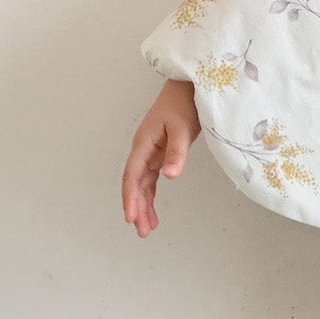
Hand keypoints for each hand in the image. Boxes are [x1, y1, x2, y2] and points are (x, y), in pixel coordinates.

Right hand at [122, 81, 199, 237]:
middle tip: (142, 231)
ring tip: (147, 228)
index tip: (131, 217)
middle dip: (137, 207)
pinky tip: (152, 209)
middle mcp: (143, 150)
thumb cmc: (184, 105)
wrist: (188, 87)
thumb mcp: (182, 128)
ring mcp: (151, 152)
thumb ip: (177, 152)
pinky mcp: (160, 153)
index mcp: (144, 144)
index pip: (133, 175)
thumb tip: (170, 176)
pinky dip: (150, 194)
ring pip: (142, 184)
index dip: (130, 197)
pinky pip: (151, 178)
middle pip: (135, 184)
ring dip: (143, 205)